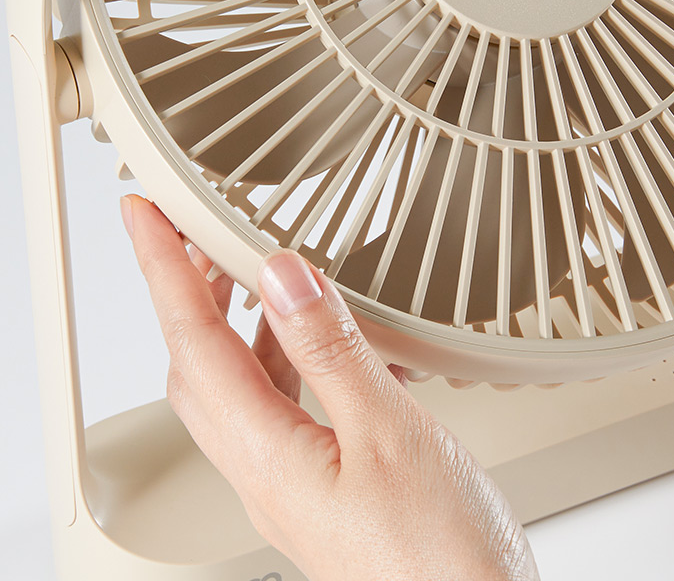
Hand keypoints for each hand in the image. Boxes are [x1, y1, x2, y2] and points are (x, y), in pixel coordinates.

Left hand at [122, 195, 538, 580]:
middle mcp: (267, 474)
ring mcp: (296, 483)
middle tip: (198, 234)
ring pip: (244, 386)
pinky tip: (331, 341)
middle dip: (193, 292)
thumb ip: (332, 352)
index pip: (194, 343)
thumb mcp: (390, 436)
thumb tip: (284, 278)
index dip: (165, 270)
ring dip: (243, 322)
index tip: (145, 215)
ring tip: (259, 271)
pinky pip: (289, 407)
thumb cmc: (440, 558)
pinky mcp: (328, 487)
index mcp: (268, 458)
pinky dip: (296, 356)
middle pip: (203, 367)